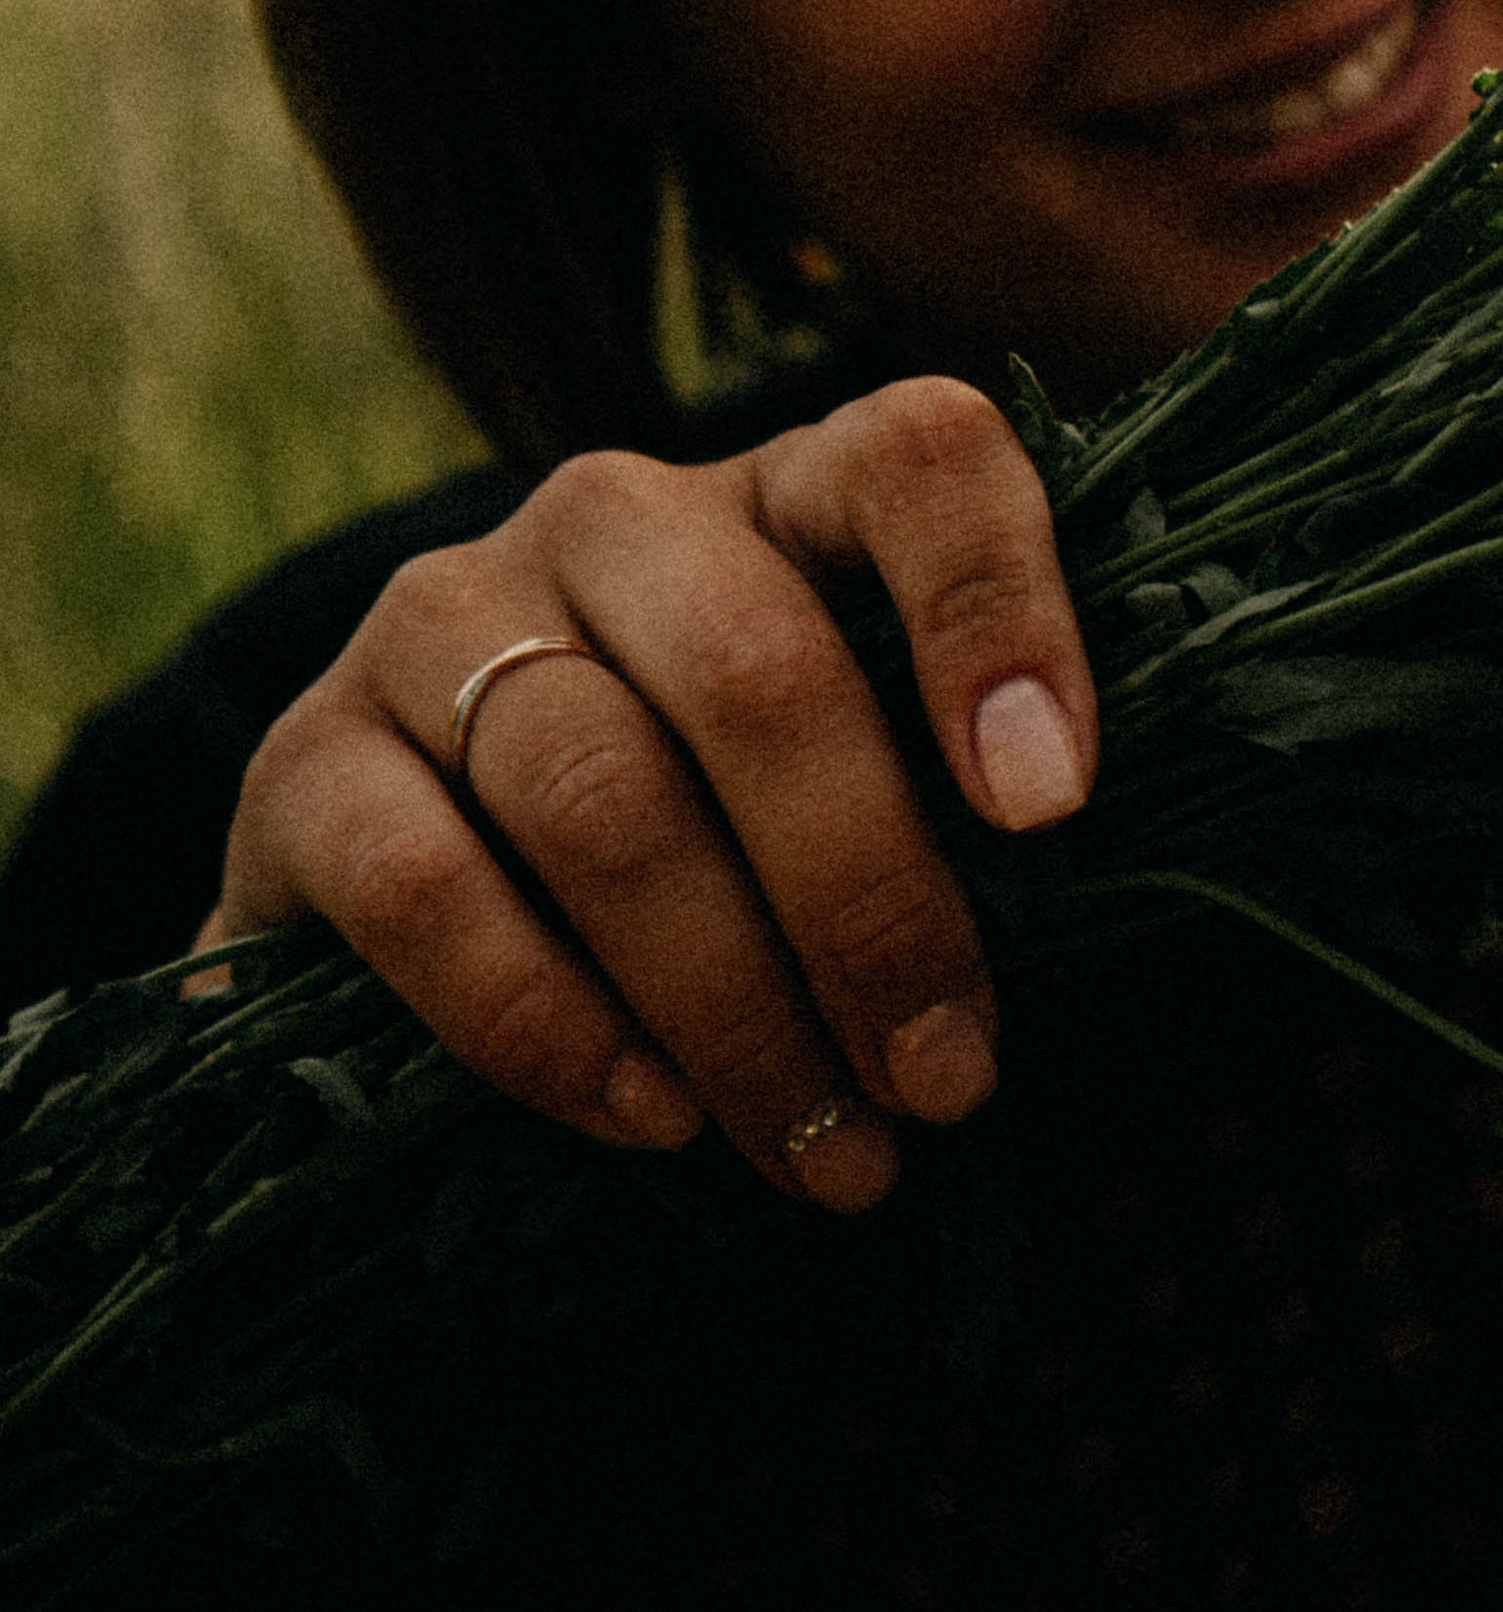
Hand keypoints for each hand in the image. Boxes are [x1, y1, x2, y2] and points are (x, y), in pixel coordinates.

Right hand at [216, 378, 1095, 1212]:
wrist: (430, 899)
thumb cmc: (735, 842)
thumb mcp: (866, 775)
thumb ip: (971, 792)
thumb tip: (1090, 886)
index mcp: (787, 492)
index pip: (915, 458)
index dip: (996, 610)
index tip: (1055, 807)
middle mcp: (613, 517)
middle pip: (760, 669)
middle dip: (870, 902)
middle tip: (948, 1083)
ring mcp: (441, 620)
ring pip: (602, 790)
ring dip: (736, 1002)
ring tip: (829, 1154)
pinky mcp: (303, 760)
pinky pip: (425, 885)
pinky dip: (548, 1022)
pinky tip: (650, 1117)